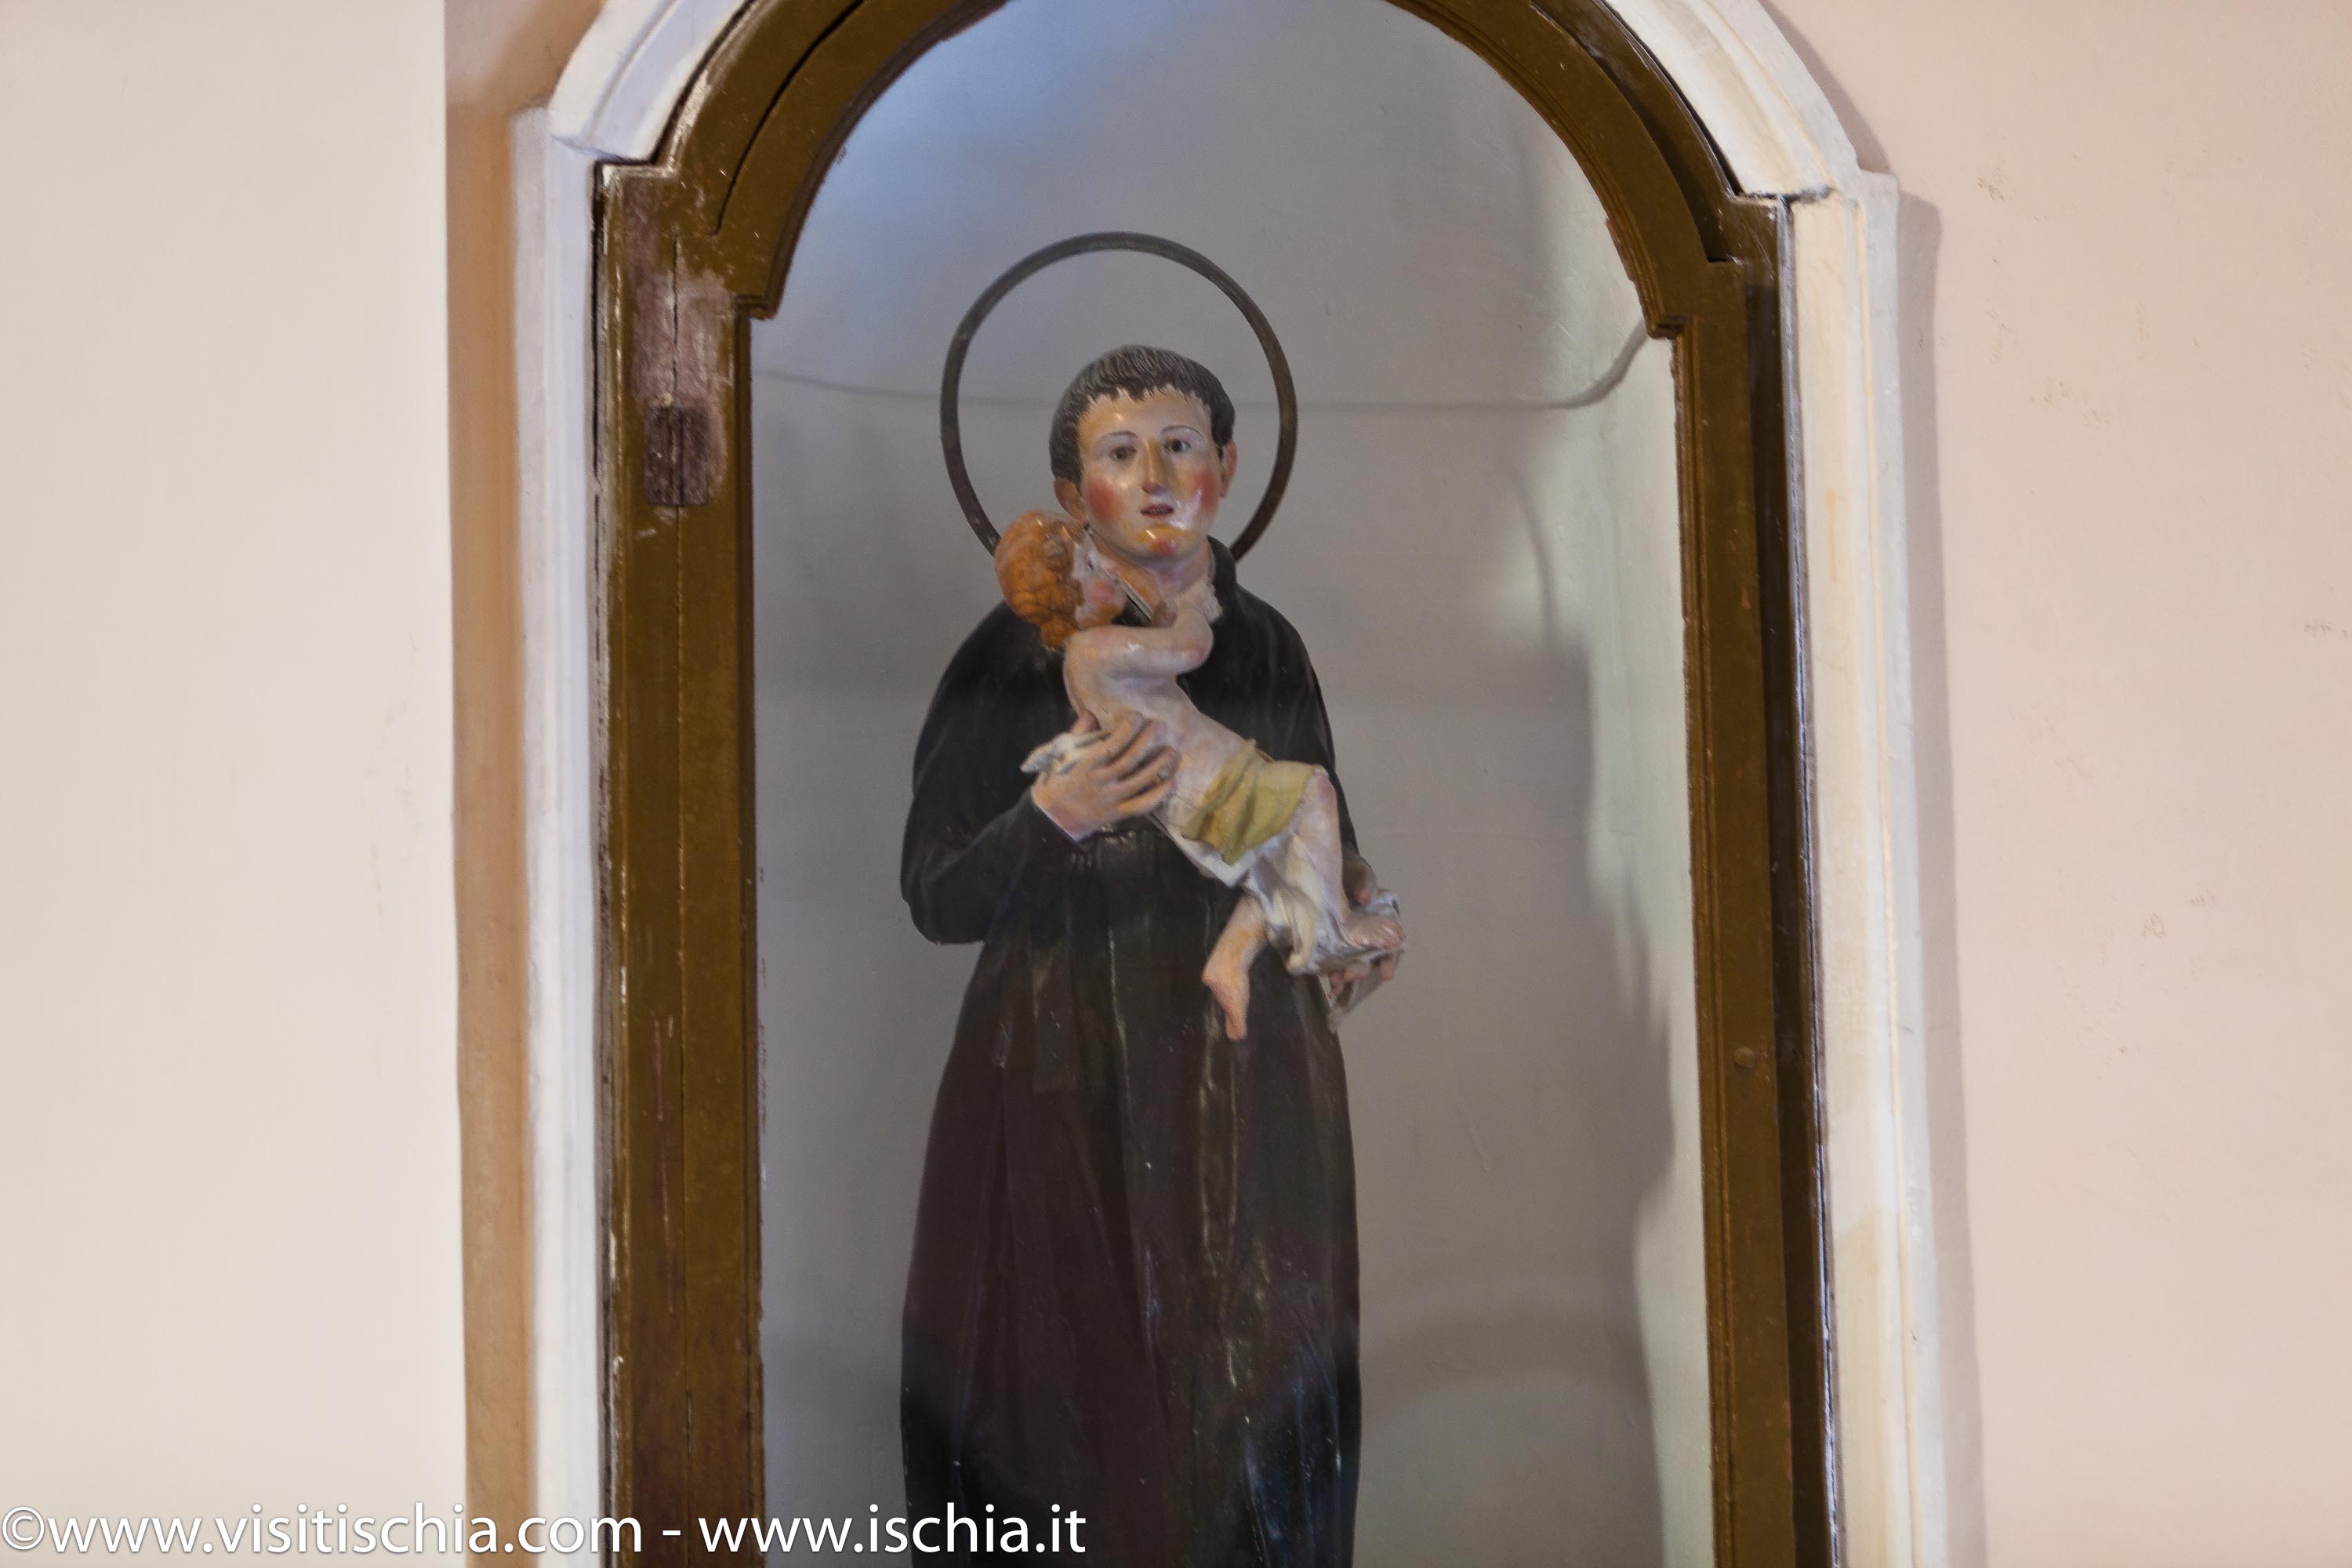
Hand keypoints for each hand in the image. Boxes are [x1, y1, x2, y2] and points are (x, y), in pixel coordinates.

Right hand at [1031, 711, 1176, 838]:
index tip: (1138, 715)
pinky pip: (1143, 805)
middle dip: (1147, 741)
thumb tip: (1091, 712)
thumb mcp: (1061, 756)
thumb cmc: (1056, 783)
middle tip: (1161, 726)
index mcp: (1085, 766)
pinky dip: (1160, 795)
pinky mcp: (1118, 814)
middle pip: (1129, 760)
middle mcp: (1100, 782)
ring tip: (1174, 751)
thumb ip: (1077, 734)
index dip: (1126, 730)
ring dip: (1159, 766)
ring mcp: (1111, 799)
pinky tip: (1173, 781)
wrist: (1052, 820)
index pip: (1110, 746)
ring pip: (1140, 782)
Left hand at [1336, 855, 1401, 985]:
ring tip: (1336, 983)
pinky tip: (1329, 987)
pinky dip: (1332, 975)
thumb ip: (1365, 885)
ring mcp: (1350, 946)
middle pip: (1370, 962)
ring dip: (1345, 977)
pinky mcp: (1333, 947)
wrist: (1329, 872)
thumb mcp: (1362, 876)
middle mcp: (1369, 940)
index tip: (1387, 973)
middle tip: (1349, 975)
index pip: (1391, 948)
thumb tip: (1365, 898)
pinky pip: (1334, 965)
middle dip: (1361, 971)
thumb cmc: (1354, 876)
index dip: (1389, 962)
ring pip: (1352, 967)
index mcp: (1383, 926)